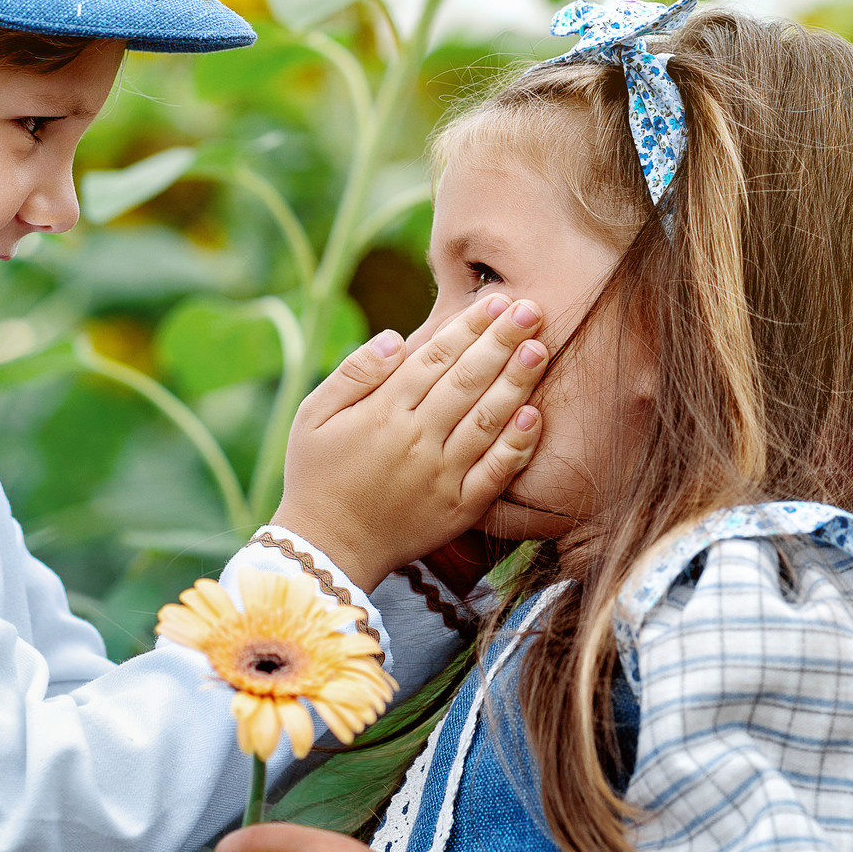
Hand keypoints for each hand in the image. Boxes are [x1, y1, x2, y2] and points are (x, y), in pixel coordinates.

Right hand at [271, 292, 546, 589]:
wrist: (327, 549)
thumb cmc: (317, 475)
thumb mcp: (313, 416)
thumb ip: (355, 373)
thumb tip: (397, 336)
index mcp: (384, 412)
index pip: (435, 358)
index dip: (468, 327)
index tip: (496, 301)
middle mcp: (417, 440)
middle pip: (468, 381)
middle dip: (502, 341)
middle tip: (533, 309)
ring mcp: (442, 476)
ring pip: (488, 420)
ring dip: (517, 382)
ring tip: (539, 349)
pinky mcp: (459, 508)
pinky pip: (495, 473)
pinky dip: (517, 444)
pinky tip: (536, 416)